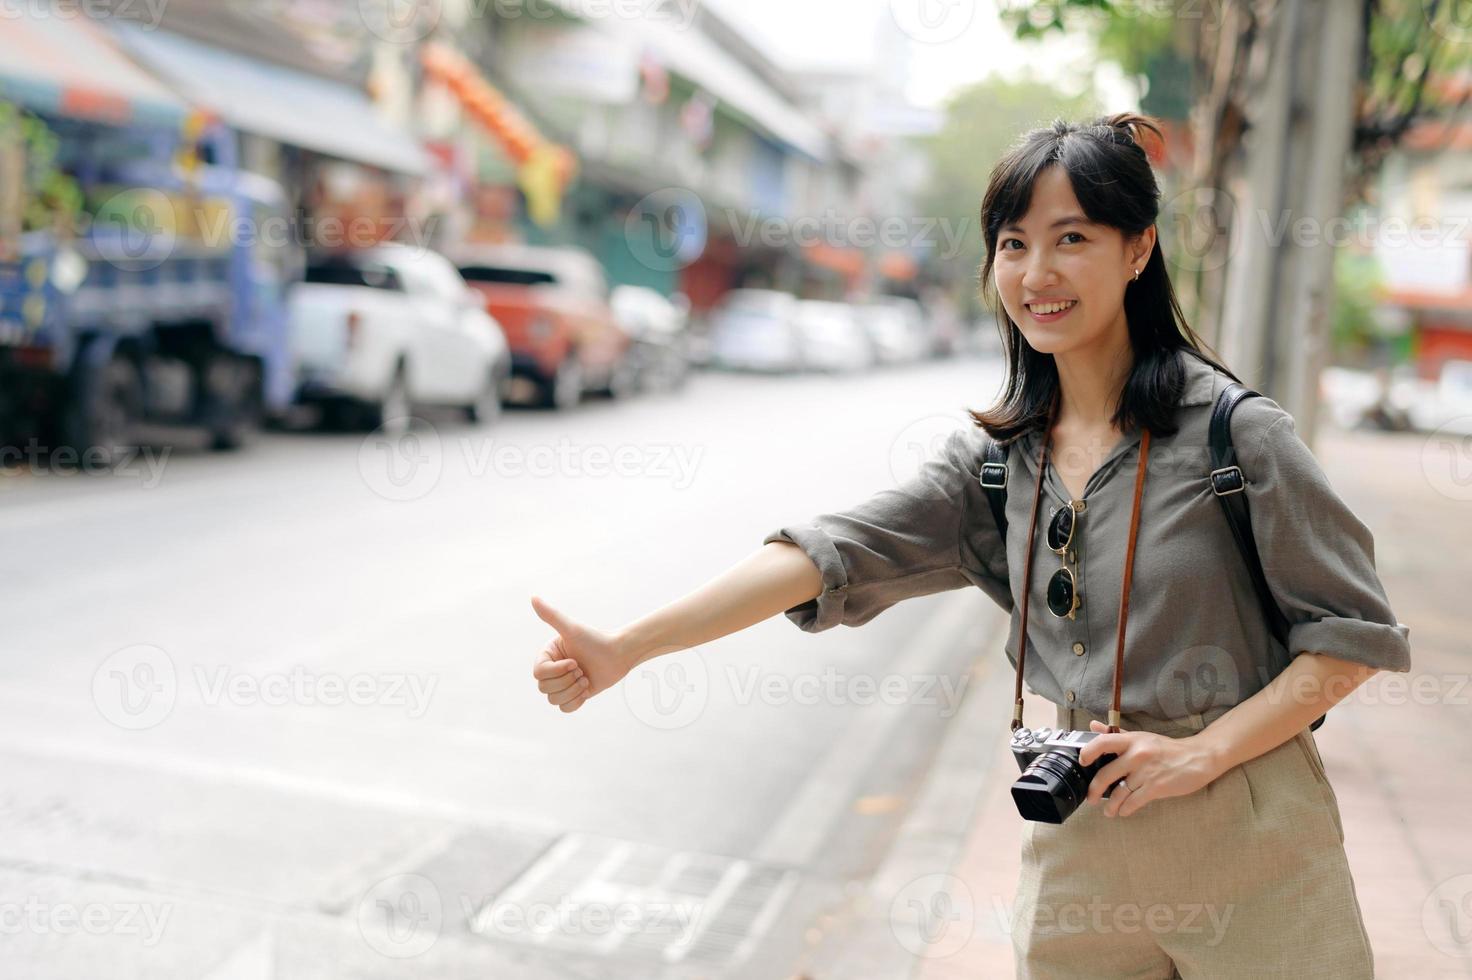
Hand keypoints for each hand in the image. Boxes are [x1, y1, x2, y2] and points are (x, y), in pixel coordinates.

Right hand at [530, 595, 636, 713]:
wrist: (619, 654)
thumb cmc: (596, 639)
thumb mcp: (572, 629)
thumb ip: (551, 615)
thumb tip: (533, 598)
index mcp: (547, 655)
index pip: (539, 673)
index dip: (557, 671)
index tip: (575, 661)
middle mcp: (553, 669)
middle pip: (545, 688)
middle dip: (567, 681)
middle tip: (582, 670)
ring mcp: (563, 683)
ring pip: (553, 700)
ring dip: (573, 691)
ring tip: (586, 679)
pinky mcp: (574, 694)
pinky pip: (564, 708)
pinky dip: (576, 702)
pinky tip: (586, 689)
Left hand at [1077, 720, 1223, 817]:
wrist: (1199, 757)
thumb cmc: (1167, 749)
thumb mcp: (1141, 737)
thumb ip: (1116, 734)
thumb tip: (1093, 726)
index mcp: (1132, 740)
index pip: (1102, 743)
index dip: (1088, 753)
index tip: (1083, 763)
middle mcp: (1137, 754)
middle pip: (1106, 774)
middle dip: (1094, 791)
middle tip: (1091, 799)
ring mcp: (1146, 772)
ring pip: (1119, 793)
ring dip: (1111, 806)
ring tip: (1108, 811)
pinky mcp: (1157, 787)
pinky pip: (1134, 802)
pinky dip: (1126, 809)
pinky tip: (1124, 811)